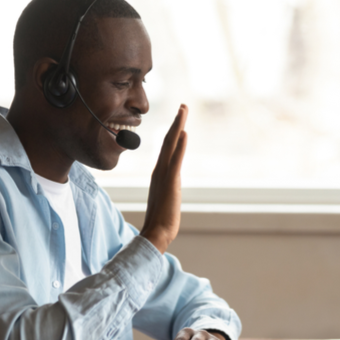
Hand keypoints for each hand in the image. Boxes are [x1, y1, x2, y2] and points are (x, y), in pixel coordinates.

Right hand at [140, 104, 187, 253]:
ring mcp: (164, 175)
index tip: (180, 119)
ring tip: (183, 110)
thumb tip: (175, 178)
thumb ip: (170, 185)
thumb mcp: (168, 197)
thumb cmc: (161, 220)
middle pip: (168, 140)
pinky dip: (180, 145)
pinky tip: (184, 133)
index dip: (173, 132)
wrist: (155, 233)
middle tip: (183, 106)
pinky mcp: (170, 182)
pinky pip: (176, 160)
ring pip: (171, 145)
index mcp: (160, 173)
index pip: (167, 148)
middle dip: (176, 122)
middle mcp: (160, 170)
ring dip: (178, 126)